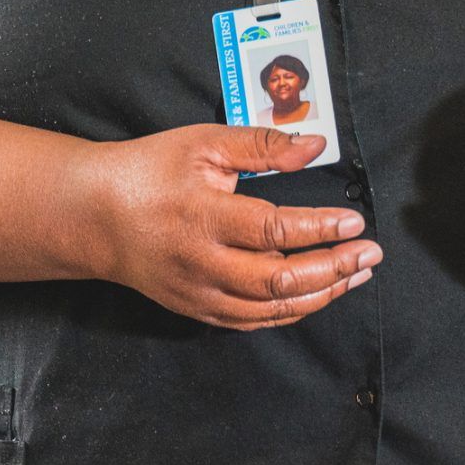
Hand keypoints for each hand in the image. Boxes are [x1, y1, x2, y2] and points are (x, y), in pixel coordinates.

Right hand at [85, 125, 378, 329]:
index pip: (274, 230)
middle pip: (278, 280)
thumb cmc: (150, 172)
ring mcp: (197, 293)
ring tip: (356, 274)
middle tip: (370, 253)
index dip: (320, 228)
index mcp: (202, 217)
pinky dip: (291, 311)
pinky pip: (251, 321)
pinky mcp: (195, 309)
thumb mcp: (204, 143)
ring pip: (270, 308)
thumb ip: (263, 145)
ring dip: (321, 294)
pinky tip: (320, 294)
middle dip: (334, 269)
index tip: (355, 222)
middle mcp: (201, 263)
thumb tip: (316, 146)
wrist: (93, 216)